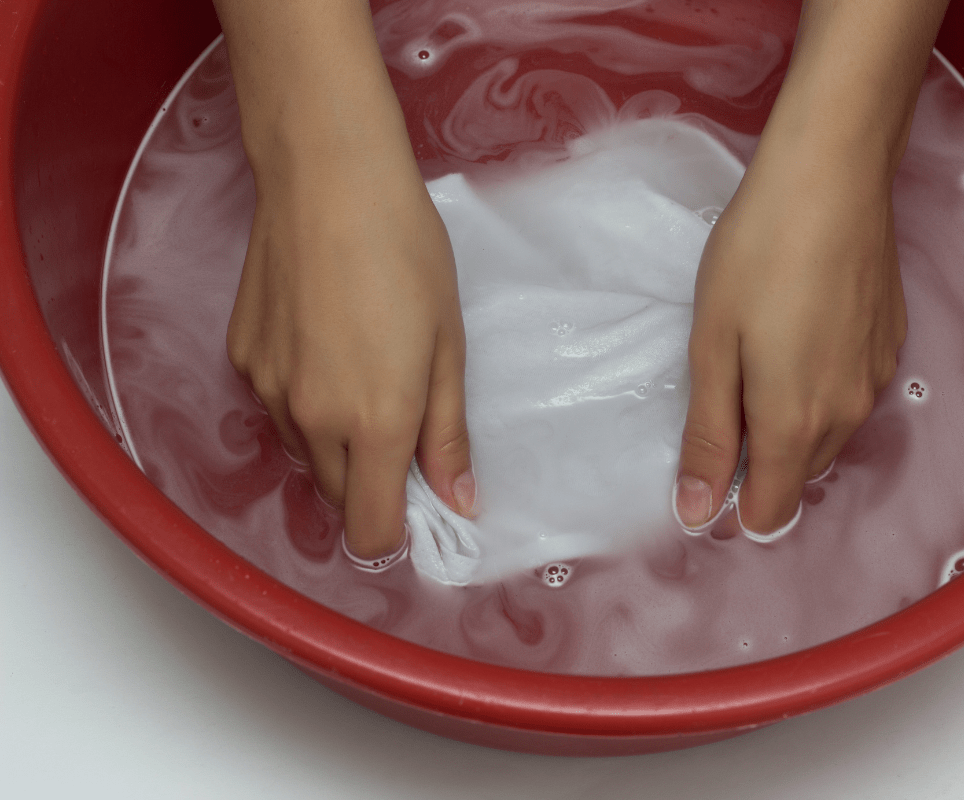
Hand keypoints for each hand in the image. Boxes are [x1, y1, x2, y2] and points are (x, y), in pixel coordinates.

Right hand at [226, 111, 475, 560]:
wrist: (328, 179)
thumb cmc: (406, 253)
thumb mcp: (448, 346)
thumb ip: (448, 435)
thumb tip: (459, 503)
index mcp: (376, 423)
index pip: (371, 531)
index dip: (394, 530)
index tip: (416, 502)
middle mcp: (313, 420)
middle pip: (338, 499)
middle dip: (371, 484)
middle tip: (401, 426)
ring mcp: (269, 391)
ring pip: (305, 455)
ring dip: (335, 444)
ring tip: (363, 372)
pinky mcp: (242, 359)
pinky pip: (276, 409)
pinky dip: (301, 402)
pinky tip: (324, 344)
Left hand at [674, 143, 906, 535]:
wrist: (833, 177)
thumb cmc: (757, 255)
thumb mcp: (712, 346)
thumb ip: (708, 435)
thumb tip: (696, 512)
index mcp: (793, 424)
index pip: (770, 510)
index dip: (732, 506)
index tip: (704, 467)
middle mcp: (846, 415)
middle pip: (798, 476)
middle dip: (759, 464)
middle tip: (721, 399)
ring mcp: (874, 379)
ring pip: (827, 437)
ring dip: (791, 427)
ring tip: (756, 362)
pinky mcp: (890, 345)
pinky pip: (850, 395)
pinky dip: (821, 389)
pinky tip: (798, 336)